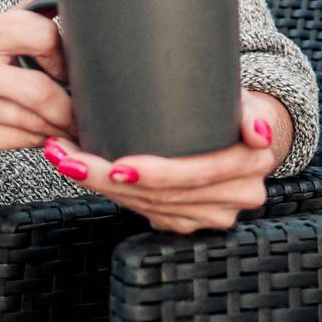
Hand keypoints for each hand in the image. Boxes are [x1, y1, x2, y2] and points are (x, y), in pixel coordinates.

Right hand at [0, 0, 81, 188]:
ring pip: (32, 116)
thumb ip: (35, 3)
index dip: (66, 58)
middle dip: (68, 103)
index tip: (71, 71)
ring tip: (63, 124)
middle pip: (38, 86)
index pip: (39, 33)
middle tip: (81, 110)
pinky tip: (39, 137)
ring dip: (57, 124)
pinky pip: (20, 139)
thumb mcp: (2, 38)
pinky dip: (39, 140)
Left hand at [43, 90, 290, 232]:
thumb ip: (253, 113)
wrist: (245, 134)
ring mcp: (213, 215)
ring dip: (99, 185)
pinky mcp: (190, 222)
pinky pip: (146, 213)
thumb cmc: (235, 107)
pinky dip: (111, 194)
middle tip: (67, 155)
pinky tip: (84, 174)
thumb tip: (258, 134)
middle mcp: (236, 197)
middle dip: (108, 177)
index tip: (118, 164)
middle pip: (162, 195)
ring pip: (147, 207)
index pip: (196, 174)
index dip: (157, 174)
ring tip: (64, 158)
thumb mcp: (246, 98)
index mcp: (251, 165)